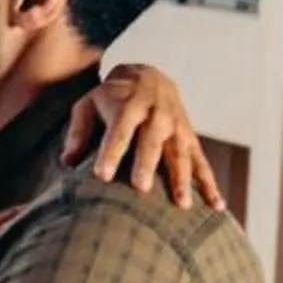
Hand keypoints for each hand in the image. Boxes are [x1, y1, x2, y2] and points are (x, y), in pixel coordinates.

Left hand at [65, 63, 224, 209]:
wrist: (150, 76)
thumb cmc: (112, 97)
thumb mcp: (89, 103)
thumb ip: (79, 131)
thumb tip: (66, 161)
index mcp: (128, 106)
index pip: (118, 131)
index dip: (110, 152)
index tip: (101, 175)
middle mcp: (155, 115)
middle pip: (151, 142)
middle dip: (147, 164)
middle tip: (141, 188)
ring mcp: (177, 127)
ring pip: (180, 154)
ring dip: (182, 179)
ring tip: (182, 205)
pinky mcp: (190, 138)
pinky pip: (202, 162)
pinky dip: (210, 184)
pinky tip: (216, 206)